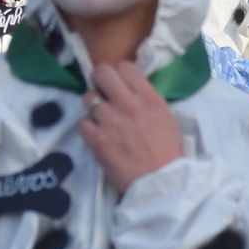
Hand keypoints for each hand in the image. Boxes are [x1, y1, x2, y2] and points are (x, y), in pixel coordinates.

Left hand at [79, 63, 182, 192]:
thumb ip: (146, 99)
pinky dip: (88, 130)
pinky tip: (97, 137)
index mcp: (148, 97)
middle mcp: (128, 103)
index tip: (119, 85)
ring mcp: (110, 120)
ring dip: (92, 108)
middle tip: (103, 95)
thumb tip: (129, 89)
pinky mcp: (97, 139)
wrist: (161, 182)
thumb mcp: (165, 116)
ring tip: (101, 120)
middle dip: (99, 81)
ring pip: (87, 97)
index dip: (119, 74)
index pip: (124, 66)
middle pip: (101, 72)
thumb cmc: (167, 151)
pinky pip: (81, 123)